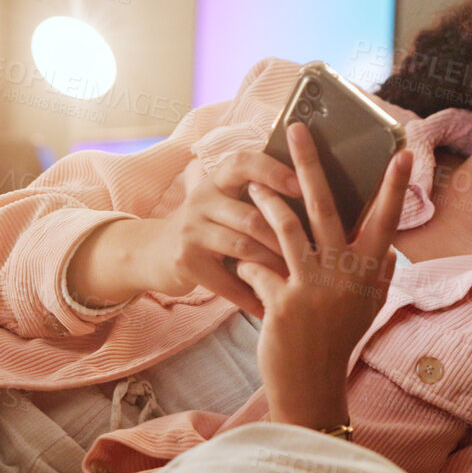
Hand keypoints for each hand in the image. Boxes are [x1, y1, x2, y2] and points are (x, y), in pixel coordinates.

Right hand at [66, 147, 303, 318]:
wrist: (155, 253)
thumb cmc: (210, 227)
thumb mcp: (227, 203)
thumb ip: (259, 196)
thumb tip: (316, 195)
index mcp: (219, 180)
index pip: (244, 163)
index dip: (273, 170)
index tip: (303, 184)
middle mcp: (202, 199)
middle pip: (251, 215)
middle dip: (286, 238)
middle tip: (316, 255)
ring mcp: (191, 230)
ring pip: (243, 247)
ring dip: (274, 267)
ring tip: (299, 280)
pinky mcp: (186, 261)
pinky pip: (226, 281)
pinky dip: (250, 297)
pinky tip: (269, 309)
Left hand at [239, 122, 412, 428]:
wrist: (311, 386)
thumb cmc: (339, 342)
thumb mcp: (368, 307)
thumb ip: (379, 274)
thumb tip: (389, 247)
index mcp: (369, 272)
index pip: (386, 220)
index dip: (394, 186)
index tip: (403, 152)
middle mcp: (344, 275)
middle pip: (327, 206)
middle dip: (310, 164)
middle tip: (299, 129)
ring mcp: (313, 288)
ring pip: (286, 227)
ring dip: (267, 200)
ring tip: (254, 181)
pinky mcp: (282, 303)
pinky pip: (260, 267)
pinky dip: (249, 263)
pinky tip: (239, 263)